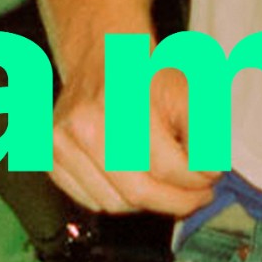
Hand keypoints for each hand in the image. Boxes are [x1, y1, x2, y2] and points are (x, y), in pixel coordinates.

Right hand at [49, 54, 213, 221]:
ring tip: (169, 189)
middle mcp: (86, 124)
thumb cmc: (148, 75)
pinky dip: (118, 201)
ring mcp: (61, 143)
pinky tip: (136, 185)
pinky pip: (90, 201)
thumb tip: (212, 169)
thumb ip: (207, 130)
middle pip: (139, 191)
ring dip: (148, 204)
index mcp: (123, 103)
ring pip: (114, 203)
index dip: (196, 181)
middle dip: (177, 202)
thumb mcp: (188, 90)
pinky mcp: (49, 157)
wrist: (102, 56)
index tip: (211, 179)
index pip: (167, 166)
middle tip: (197, 197)